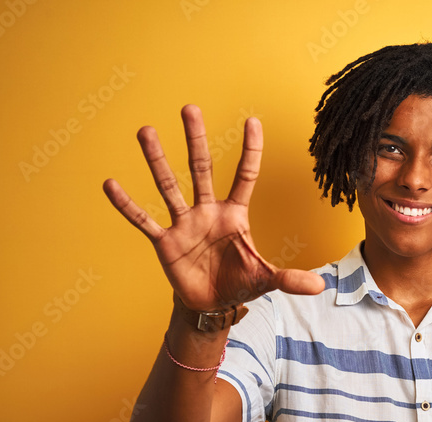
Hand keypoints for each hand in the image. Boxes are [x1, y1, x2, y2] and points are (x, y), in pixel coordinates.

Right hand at [103, 105, 323, 311]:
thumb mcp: (266, 279)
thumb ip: (290, 279)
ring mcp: (184, 223)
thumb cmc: (239, 283)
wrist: (211, 304)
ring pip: (169, 186)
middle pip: (202, 169)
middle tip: (190, 108)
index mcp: (235, 214)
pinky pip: (143, 220)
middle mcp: (207, 211)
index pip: (245, 175)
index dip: (250, 150)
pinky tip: (110, 183)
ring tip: (145, 131)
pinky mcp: (165, 242)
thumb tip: (321, 287)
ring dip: (157, 160)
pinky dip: (127, 205)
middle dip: (196, 139)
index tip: (252, 120)